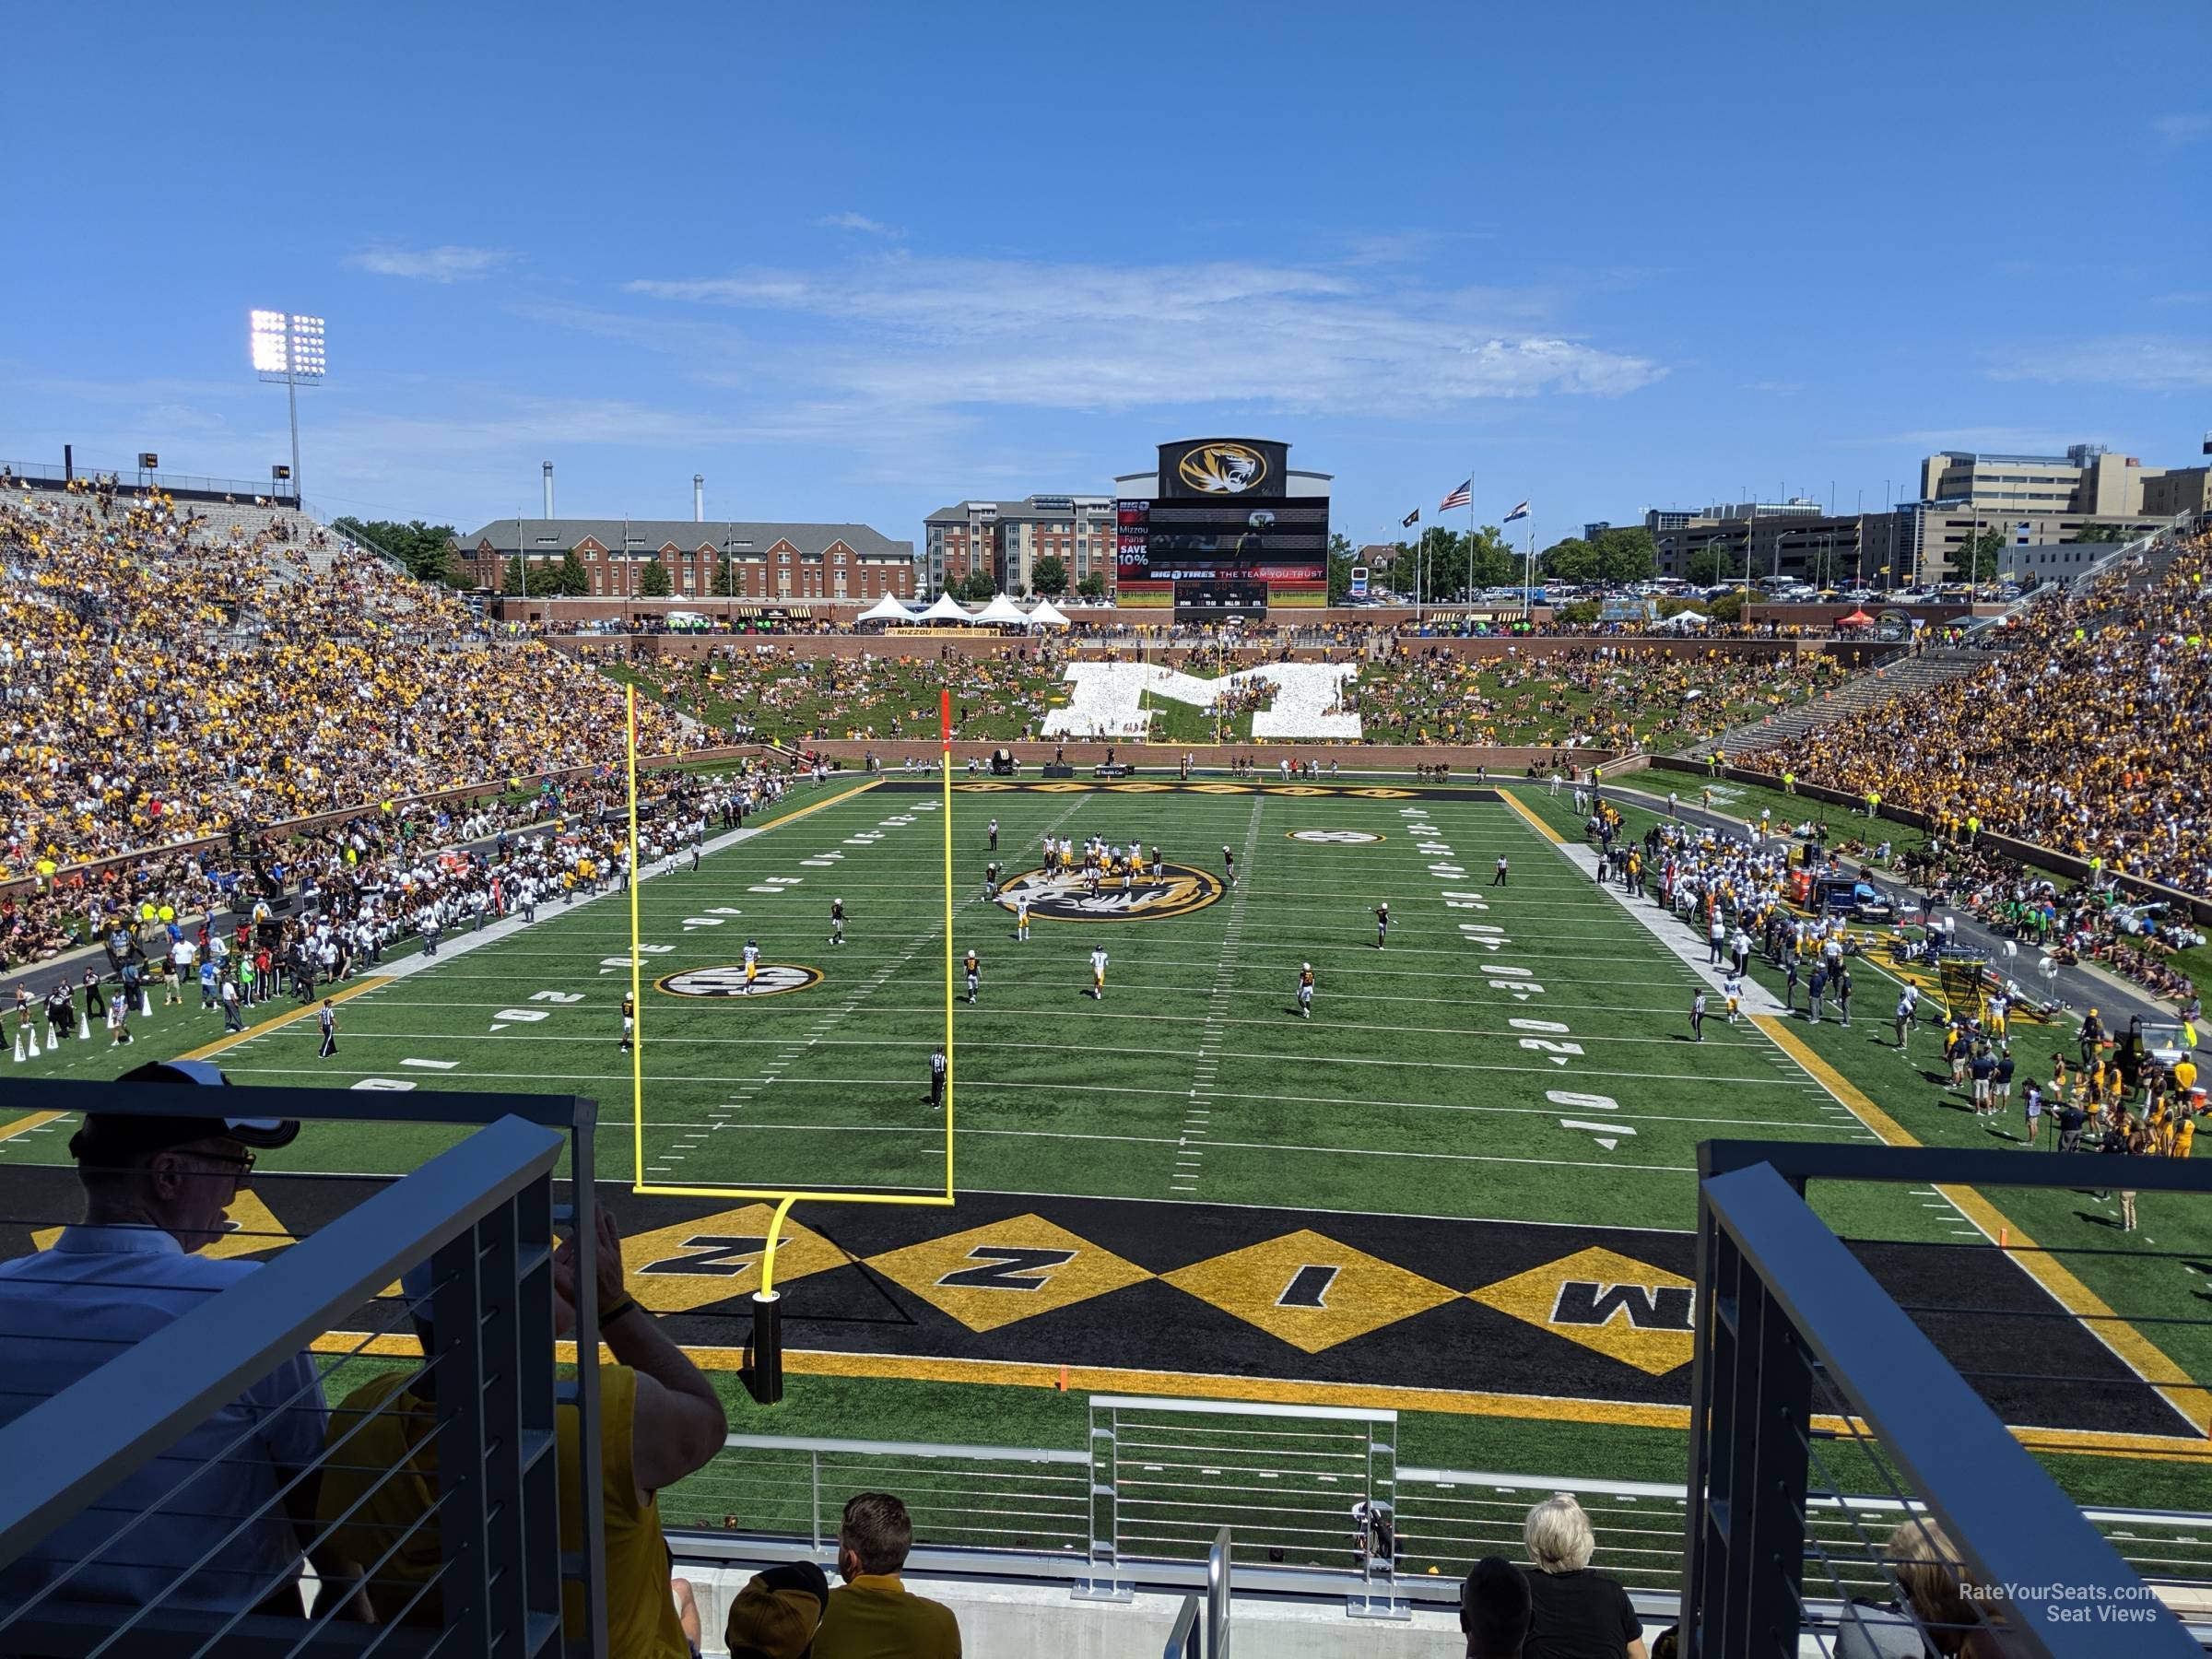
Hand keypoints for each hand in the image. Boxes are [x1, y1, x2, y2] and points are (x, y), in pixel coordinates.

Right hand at [552, 1206, 627, 1320]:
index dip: (585, 1216)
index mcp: (591, 1256)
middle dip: (593, 1210)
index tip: (581, 1204)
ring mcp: (612, 1253)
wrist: (611, 1308)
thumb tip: (545, 1259)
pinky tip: (609, 1216)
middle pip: (597, 1225)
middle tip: (589, 1196)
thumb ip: (556, 1272)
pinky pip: (614, 1236)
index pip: (587, 1230)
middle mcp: (603, 1251)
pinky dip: (611, 1225)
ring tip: (597, 1202)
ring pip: (606, 1228)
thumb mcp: (566, 1287)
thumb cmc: (587, 1299)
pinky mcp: (617, 1255)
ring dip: (601, 1215)